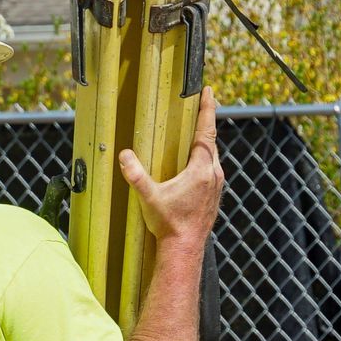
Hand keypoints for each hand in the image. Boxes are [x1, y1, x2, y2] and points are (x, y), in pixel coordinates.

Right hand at [118, 86, 223, 246]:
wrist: (185, 249)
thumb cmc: (169, 224)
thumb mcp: (149, 198)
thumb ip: (136, 176)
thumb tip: (123, 155)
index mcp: (201, 169)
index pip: (206, 132)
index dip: (207, 109)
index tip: (208, 91)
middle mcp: (213, 174)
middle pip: (212, 140)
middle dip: (206, 121)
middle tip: (203, 103)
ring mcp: (216, 186)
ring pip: (213, 156)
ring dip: (206, 141)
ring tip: (198, 130)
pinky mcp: (215, 195)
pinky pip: (213, 168)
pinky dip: (206, 157)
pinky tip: (197, 161)